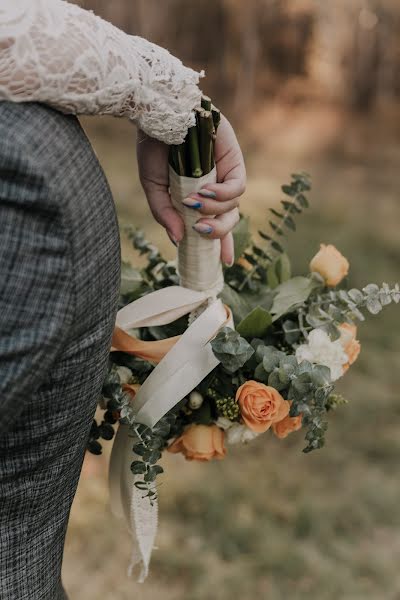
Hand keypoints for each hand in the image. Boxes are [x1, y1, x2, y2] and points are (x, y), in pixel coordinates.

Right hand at [136, 114, 245, 265]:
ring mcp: (225, 174)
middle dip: (217, 233)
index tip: (224, 264)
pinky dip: (223, 195)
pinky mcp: (234, 159)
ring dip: (215, 211)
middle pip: (228, 220)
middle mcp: (214, 187)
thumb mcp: (153, 186)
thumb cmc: (153, 146)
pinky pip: (237, 187)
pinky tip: (206, 191)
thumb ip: (164, 213)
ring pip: (233, 207)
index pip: (216, 224)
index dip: (222, 245)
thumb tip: (178, 239)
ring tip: (193, 202)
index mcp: (197, 196)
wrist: (157, 112)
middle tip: (199, 230)